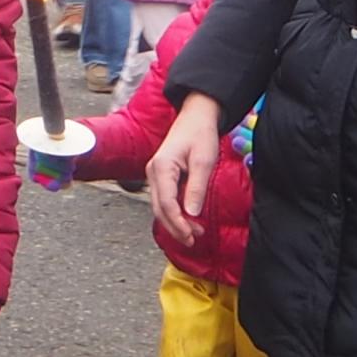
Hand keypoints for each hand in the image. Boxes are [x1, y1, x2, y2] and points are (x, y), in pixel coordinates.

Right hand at [147, 94, 225, 249]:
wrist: (196, 116)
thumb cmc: (200, 135)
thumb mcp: (204, 161)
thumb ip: (196, 187)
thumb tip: (192, 214)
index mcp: (161, 167)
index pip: (166, 203)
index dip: (178, 223)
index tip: (192, 235)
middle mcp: (153, 172)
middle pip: (160, 209)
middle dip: (175, 227)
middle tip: (193, 240)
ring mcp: (155, 174)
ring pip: (161, 206)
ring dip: (175, 222)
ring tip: (195, 233)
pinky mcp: (161, 176)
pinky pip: (164, 199)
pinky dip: (175, 212)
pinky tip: (188, 220)